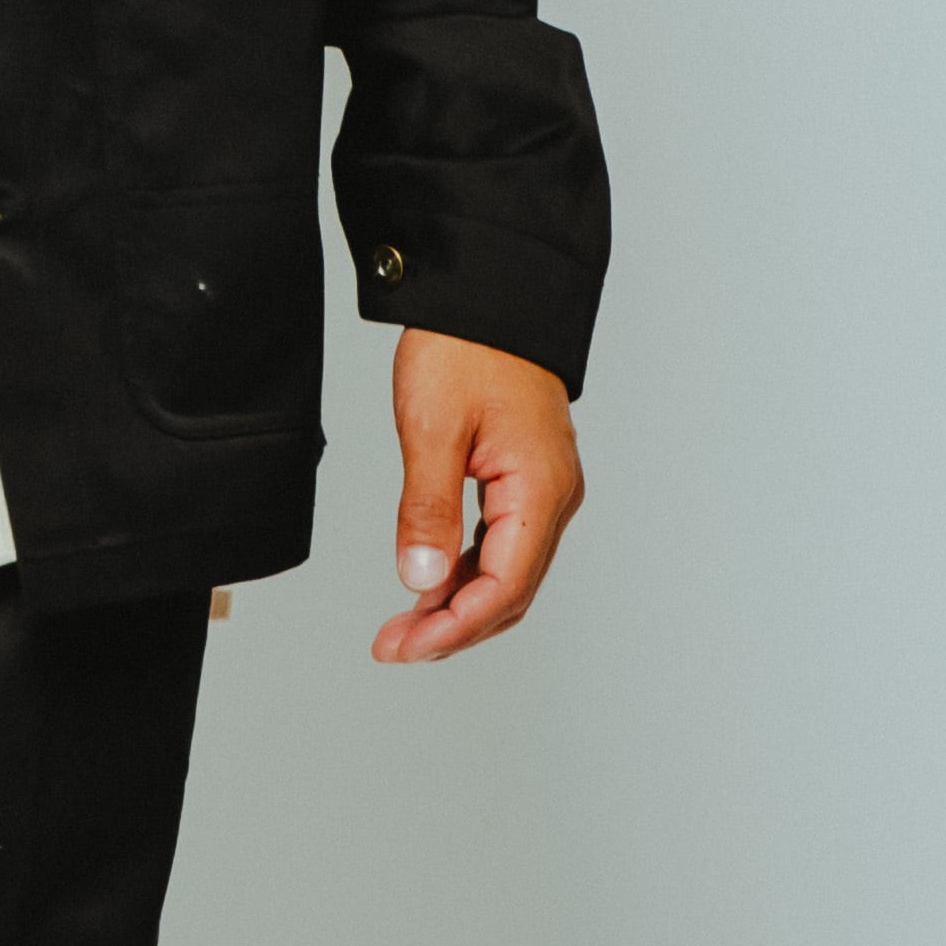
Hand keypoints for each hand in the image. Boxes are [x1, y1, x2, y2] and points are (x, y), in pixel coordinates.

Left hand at [370, 327, 583, 665]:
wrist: (487, 297)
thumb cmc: (464, 350)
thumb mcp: (432, 430)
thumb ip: (427, 509)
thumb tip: (419, 582)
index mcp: (540, 490)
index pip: (503, 588)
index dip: (452, 627)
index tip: (401, 646)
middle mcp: (553, 498)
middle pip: (510, 593)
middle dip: (452, 629)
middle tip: (391, 647)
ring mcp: (544, 492)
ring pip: (507, 575)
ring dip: (457, 607)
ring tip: (402, 628)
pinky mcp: (526, 482)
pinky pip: (501, 547)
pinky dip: (464, 575)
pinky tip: (428, 587)